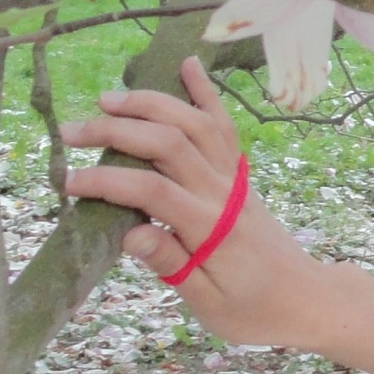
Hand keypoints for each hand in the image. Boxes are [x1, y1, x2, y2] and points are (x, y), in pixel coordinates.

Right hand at [59, 59, 321, 348]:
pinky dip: (206, 93)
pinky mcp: (241, 174)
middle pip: (170, 144)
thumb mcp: (209, 304)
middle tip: (70, 132)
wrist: (306, 298)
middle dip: (117, 131)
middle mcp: (225, 194)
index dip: (108, 181)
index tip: (68, 182)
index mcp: (212, 229)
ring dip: (152, 104)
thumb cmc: (253, 309)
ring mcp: (235, 179)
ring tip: (107, 100)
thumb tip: (130, 234)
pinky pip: (224, 126)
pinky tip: (187, 65)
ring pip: (195, 124)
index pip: (153, 191)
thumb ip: (171, 265)